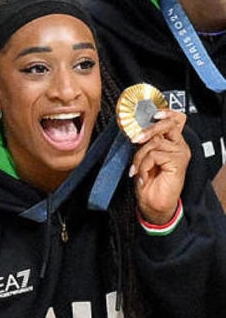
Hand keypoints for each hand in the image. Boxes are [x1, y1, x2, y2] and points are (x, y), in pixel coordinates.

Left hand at [130, 108, 189, 225]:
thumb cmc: (148, 182)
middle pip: (167, 124)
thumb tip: (136, 132)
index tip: (154, 114)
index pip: (175, 119)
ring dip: (140, 157)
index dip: (166, 113)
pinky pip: (154, 154)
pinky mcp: (178, 161)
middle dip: (149, 129)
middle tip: (135, 139)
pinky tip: (143, 175)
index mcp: (172, 142)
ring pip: (154, 142)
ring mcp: (180, 153)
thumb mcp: (144, 159)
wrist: (153, 204)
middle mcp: (179, 145)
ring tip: (138, 170)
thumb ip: (145, 144)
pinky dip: (143, 165)